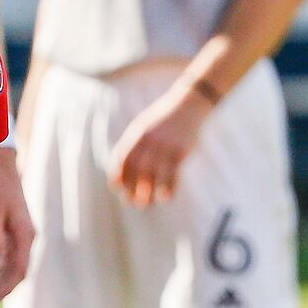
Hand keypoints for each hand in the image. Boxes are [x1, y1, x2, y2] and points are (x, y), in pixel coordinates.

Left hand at [0, 148, 32, 303]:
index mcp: (25, 235)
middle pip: (18, 273)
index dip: (3, 288)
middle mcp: (28, 237)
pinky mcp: (16, 231)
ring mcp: (23, 235)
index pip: (18, 271)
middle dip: (2, 289)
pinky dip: (2, 270)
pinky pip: (13, 257)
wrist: (1, 165)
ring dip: (1, 282)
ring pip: (16, 266)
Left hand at [111, 85, 208, 206]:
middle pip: (136, 169)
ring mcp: (165, 145)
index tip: (117, 188)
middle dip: (131, 188)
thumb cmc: (165, 118)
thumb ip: (134, 143)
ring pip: (153, 173)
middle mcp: (149, 140)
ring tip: (146, 205)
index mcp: (136, 134)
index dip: (118, 174)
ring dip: (148, 192)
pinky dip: (168, 187)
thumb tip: (122, 164)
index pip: (122, 158)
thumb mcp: (144, 126)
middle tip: (131, 202)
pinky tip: (166, 198)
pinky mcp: (180, 150)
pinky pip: (172, 172)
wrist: (189, 102)